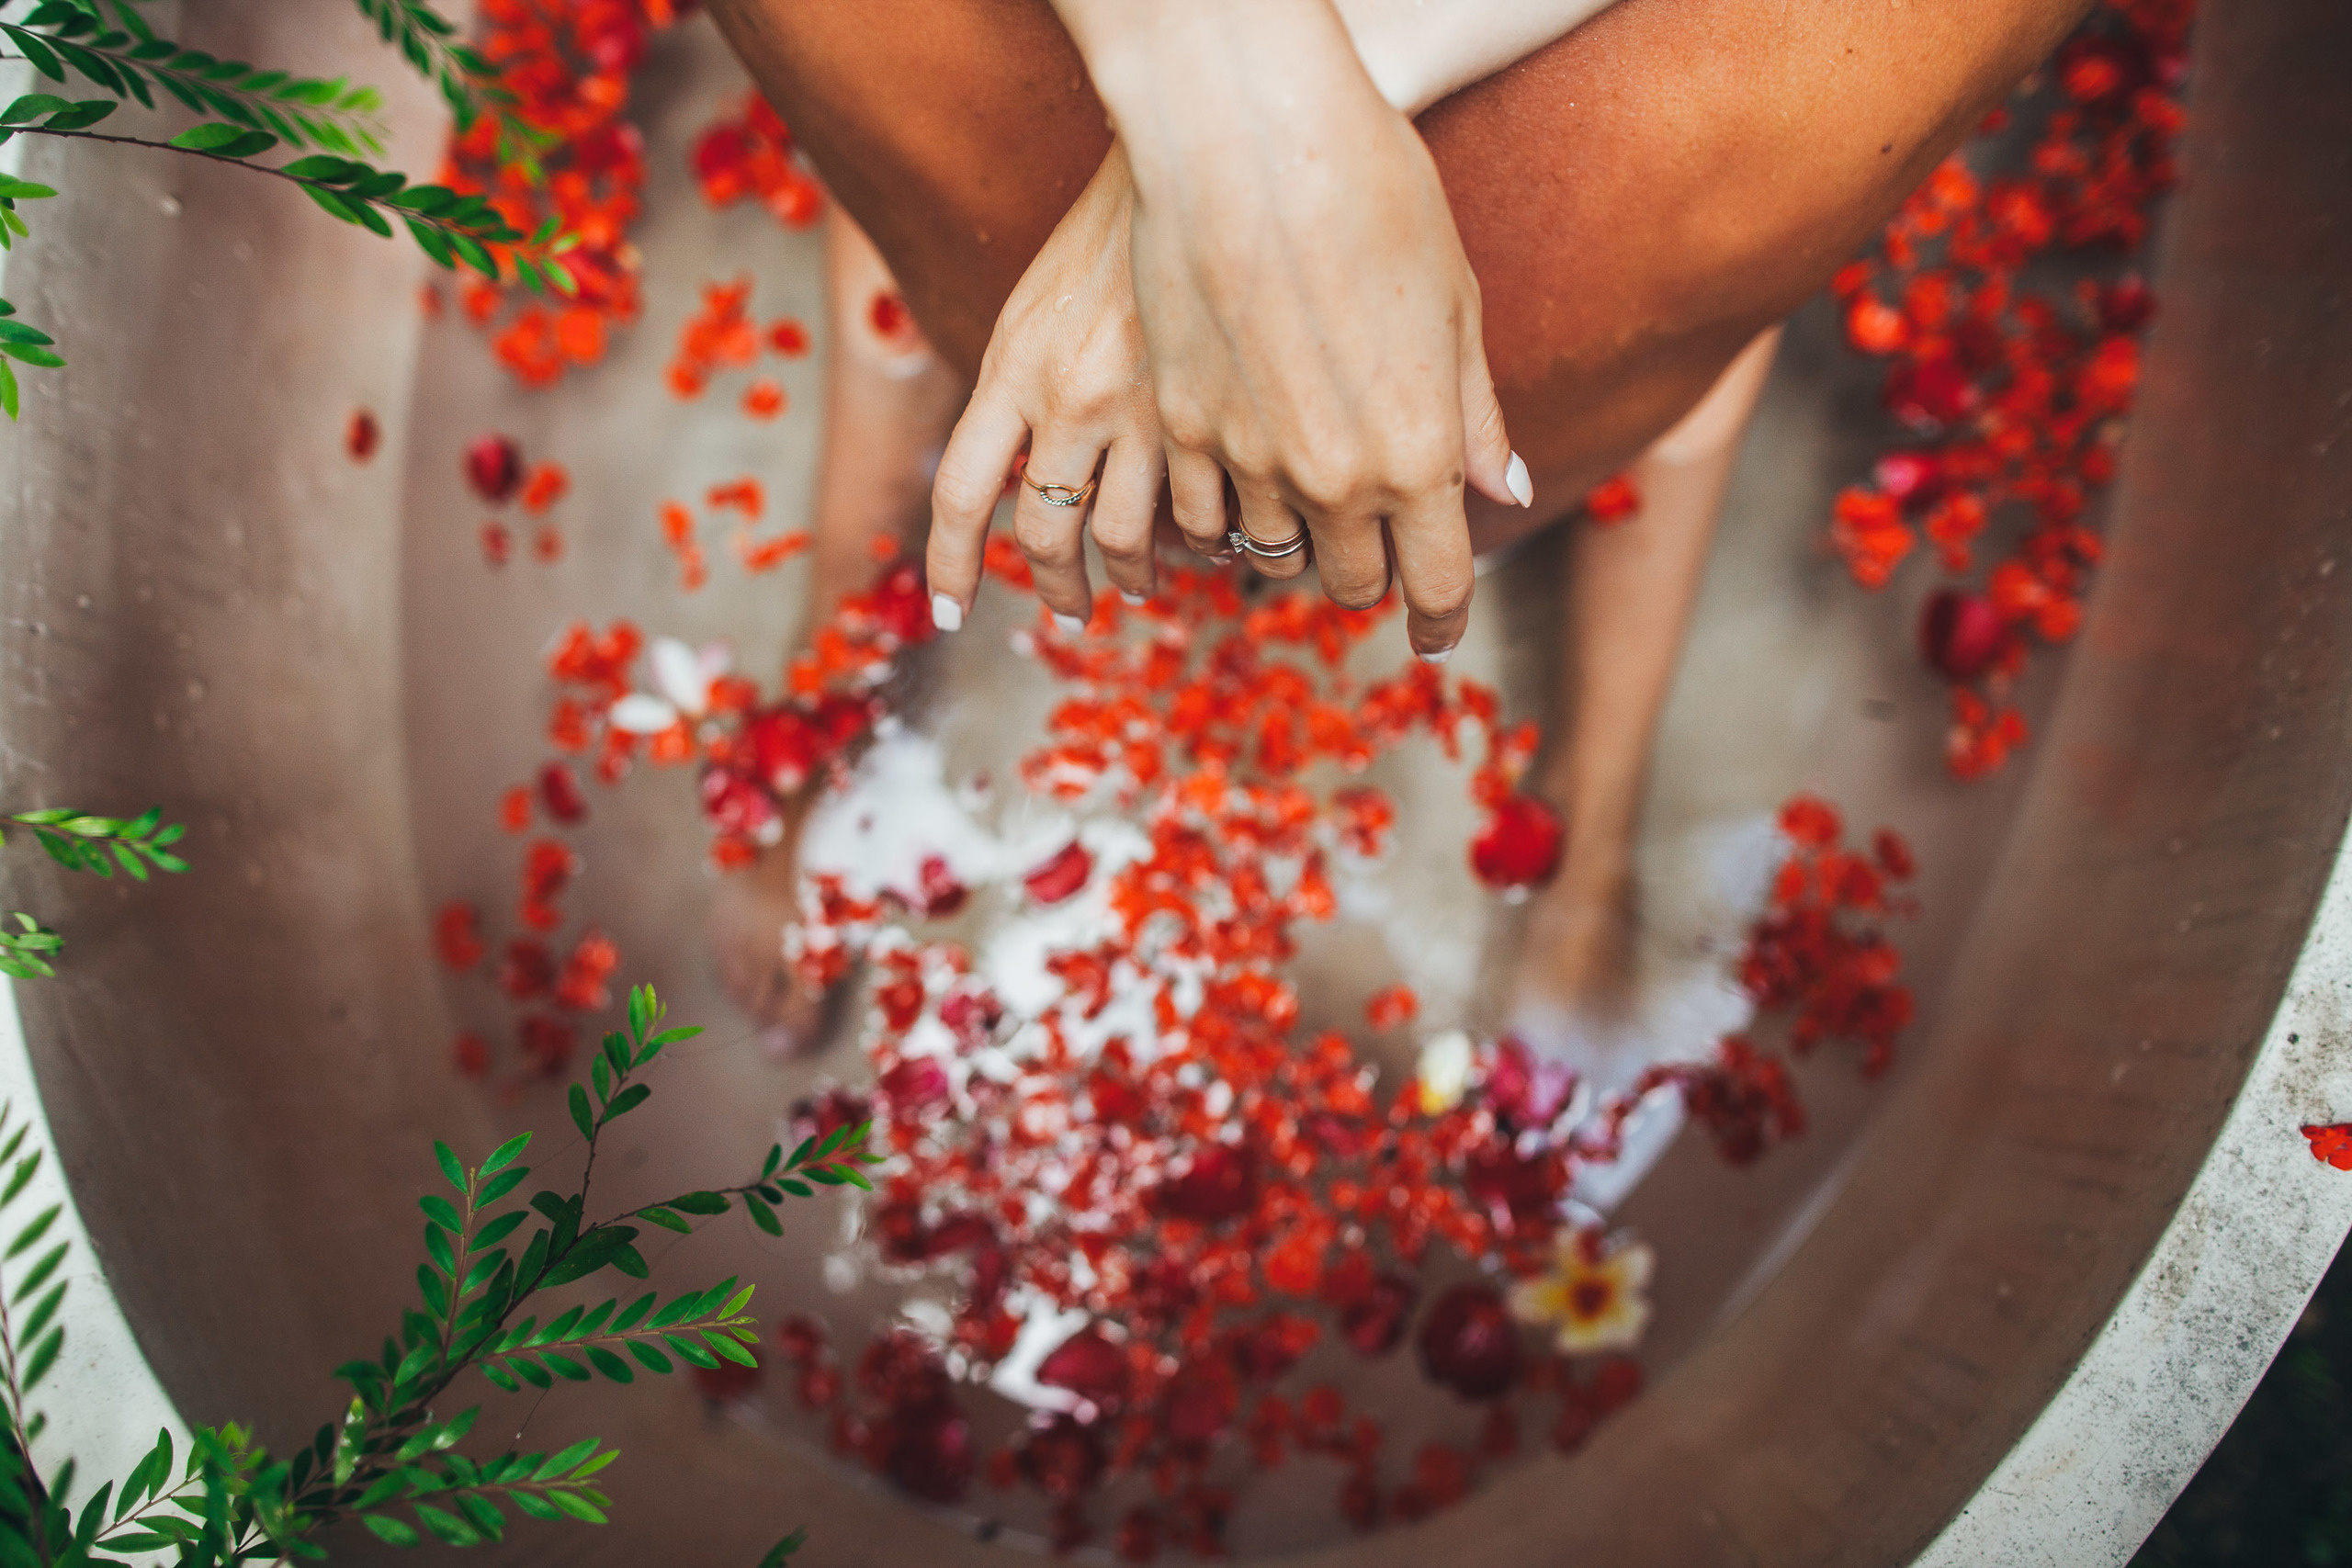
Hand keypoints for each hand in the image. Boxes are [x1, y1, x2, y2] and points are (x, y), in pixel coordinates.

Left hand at [926, 143, 1163, 631]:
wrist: (1193, 168)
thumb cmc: (1110, 241)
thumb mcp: (1034, 311)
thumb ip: (1018, 393)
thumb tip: (1022, 481)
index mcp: (1011, 368)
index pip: (962, 493)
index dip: (951, 567)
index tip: (950, 613)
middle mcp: (1067, 396)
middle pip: (1045, 534)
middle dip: (1054, 591)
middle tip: (1068, 614)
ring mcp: (1141, 407)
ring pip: (1125, 536)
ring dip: (1131, 575)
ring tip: (1140, 583)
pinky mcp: (1209, 410)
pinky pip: (1198, 507)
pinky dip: (1196, 536)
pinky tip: (1203, 534)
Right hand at [1091, 0, 1532, 658]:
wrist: (1247, 137)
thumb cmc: (1372, 196)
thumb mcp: (1454, 302)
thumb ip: (1473, 414)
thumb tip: (1506, 488)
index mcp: (1417, 455)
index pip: (1437, 584)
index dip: (1441, 621)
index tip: (1437, 635)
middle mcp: (1332, 479)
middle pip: (1352, 579)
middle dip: (1370, 573)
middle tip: (1375, 544)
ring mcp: (1246, 460)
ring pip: (1270, 551)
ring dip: (1294, 540)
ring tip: (1301, 500)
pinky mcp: (1178, 427)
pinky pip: (1200, 512)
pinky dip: (1222, 510)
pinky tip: (1236, 475)